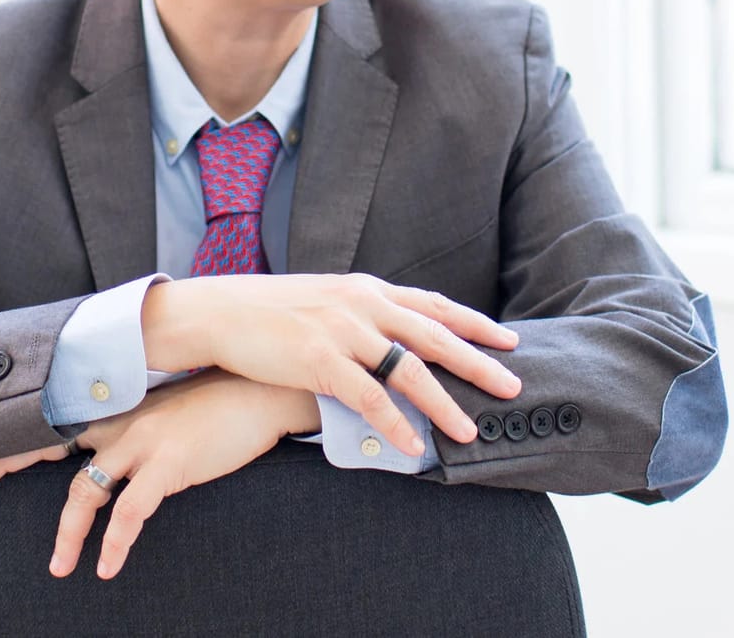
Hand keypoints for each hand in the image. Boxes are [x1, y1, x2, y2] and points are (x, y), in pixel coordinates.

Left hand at [0, 368, 311, 579]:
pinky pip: (131, 510)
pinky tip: (108, 566)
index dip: (14, 437)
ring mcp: (142, 441)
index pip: (55, 420)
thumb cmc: (217, 406)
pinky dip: (114, 542)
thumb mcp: (167, 411)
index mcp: (118, 408)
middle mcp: (120, 421)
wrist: (261, 392)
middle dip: (6, 463)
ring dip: (69, 535)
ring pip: (86, 491)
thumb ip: (137, 426)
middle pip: (50, 443)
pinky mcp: (169, 464)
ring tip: (61, 567)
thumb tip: (115, 454)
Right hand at [147, 272, 521, 456]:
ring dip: (444, 403)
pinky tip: (414, 446)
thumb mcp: (325, 299)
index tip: (507, 339)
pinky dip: (396, 424)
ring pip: (409, 371)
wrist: (221, 311)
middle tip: (512, 385)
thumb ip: (361, 314)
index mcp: (367, 289)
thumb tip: (392, 338)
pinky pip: (368, 399)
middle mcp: (362, 305)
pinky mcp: (319, 360)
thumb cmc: (270, 310)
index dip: (473, 323)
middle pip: (434, 336)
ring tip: (470, 430)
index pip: (433, 305)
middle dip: (478, 362)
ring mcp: (342, 331)